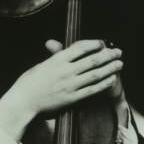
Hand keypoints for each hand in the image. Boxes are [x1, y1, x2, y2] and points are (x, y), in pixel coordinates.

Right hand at [0, 39, 123, 141]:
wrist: (24, 101)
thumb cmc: (29, 82)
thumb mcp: (42, 64)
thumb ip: (54, 55)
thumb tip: (55, 44)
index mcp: (58, 59)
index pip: (80, 47)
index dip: (94, 44)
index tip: (103, 43)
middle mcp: (66, 70)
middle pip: (92, 59)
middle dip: (108, 54)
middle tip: (118, 51)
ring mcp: (70, 84)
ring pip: (95, 74)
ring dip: (109, 68)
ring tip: (119, 63)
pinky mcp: (72, 97)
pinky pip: (92, 89)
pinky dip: (103, 83)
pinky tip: (112, 79)